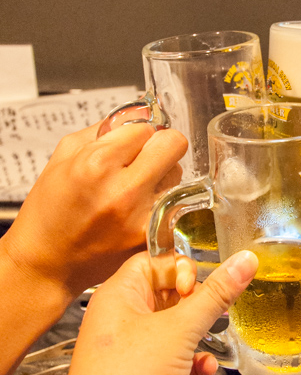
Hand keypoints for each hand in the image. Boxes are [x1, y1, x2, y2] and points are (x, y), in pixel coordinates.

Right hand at [0, 122, 186, 300]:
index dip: (137, 132)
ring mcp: (143, 218)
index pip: (146, 126)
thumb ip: (105, 128)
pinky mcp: (154, 238)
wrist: (47, 262)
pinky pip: (175, 204)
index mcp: (98, 164)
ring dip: (162, 175)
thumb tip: (140, 111)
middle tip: (144, 157)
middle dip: (160, 145)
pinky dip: (162, 202)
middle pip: (175, 144)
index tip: (128, 142)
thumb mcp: (65, 155)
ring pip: (179, 175)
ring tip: (134, 188)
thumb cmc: (51, 210)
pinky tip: (137, 209)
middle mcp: (125, 192)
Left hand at [41, 248, 258, 374]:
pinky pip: (169, 359)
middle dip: (195, 303)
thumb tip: (245, 259)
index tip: (199, 290)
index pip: (153, 262)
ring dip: (196, 334)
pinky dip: (189, 362)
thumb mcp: (179, 332)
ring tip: (214, 340)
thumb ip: (214, 295)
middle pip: (165, 293)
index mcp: (119, 295)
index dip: (181, 269)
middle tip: (216, 312)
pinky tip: (204, 371)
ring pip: (171, 328)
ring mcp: (129, 350)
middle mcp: (120, 318)